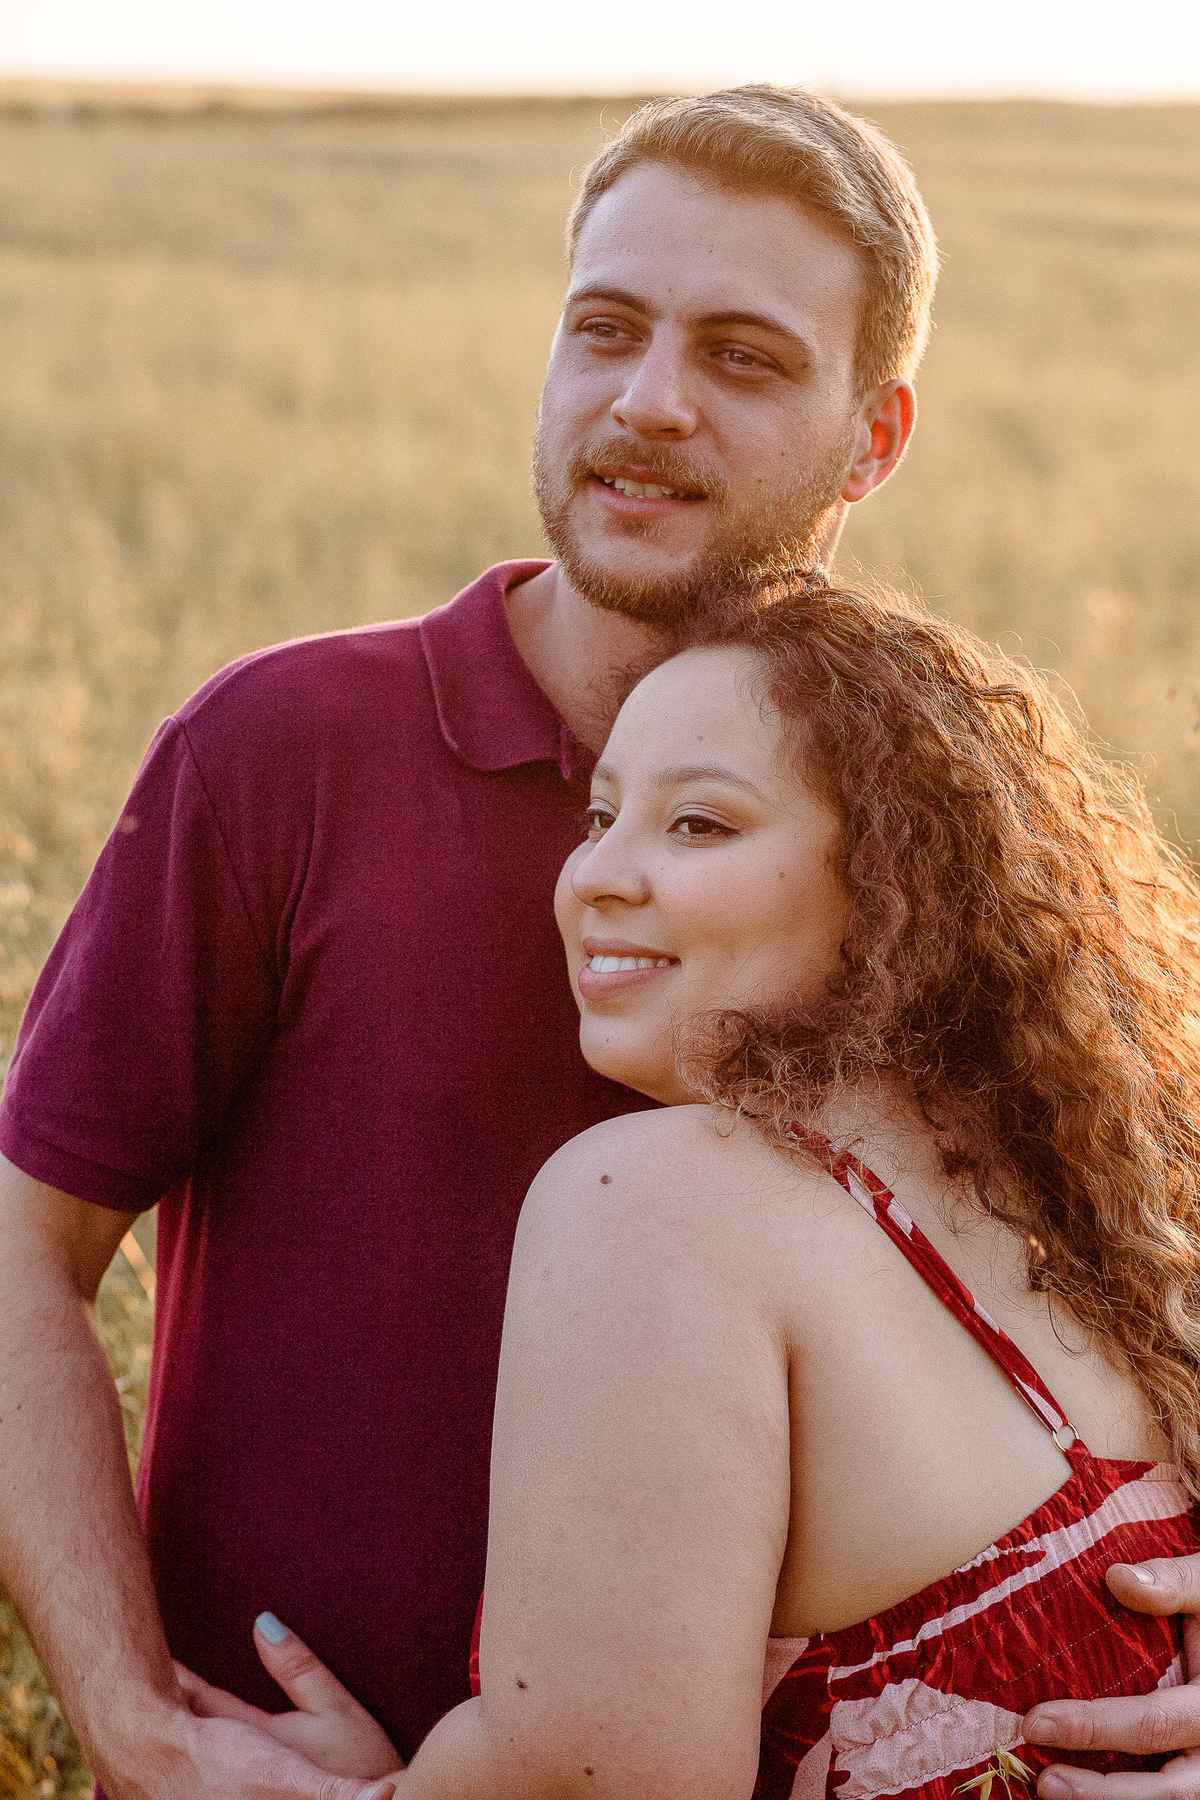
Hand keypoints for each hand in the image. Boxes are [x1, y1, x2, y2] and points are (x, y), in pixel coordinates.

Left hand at [175, 1614, 403, 1784]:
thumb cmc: (361, 1762)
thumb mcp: (336, 1709)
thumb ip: (298, 1668)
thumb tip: (262, 1622)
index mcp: (255, 1740)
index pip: (205, 1701)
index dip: (182, 1679)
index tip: (158, 1657)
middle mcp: (239, 1768)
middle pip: (193, 1729)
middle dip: (174, 1703)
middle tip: (146, 1677)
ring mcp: (242, 1789)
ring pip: (198, 1757)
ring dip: (183, 1735)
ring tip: (159, 1717)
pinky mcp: (254, 1796)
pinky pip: (213, 1780)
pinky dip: (199, 1765)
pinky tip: (200, 1761)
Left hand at [1022, 1556, 1199, 1798]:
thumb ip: (1173, 1583)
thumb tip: (1118, 1578)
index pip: (1154, 1724)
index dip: (1096, 1728)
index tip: (1037, 1722)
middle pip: (1171, 1790)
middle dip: (1103, 1793)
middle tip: (1045, 1782)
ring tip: (1050, 1790)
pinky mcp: (1192, 1769)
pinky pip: (1165, 1792)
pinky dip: (1123, 1794)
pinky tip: (1078, 1790)